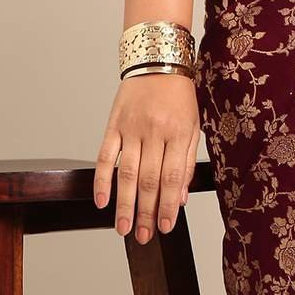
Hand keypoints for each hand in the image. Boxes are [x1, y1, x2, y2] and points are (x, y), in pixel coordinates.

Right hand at [94, 73, 200, 240]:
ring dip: (124, 204)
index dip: (169, 205)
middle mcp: (155, 131)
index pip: (173, 176)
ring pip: (127, 173)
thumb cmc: (178, 95)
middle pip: (149, 179)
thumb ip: (186, 160)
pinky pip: (105, 156)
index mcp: (179, 131)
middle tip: (144, 236)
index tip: (166, 227)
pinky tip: (101, 201)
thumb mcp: (194, 123)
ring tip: (124, 228)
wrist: (158, 58)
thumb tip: (181, 197)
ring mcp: (132, 127)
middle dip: (147, 212)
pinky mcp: (113, 124)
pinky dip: (102, 180)